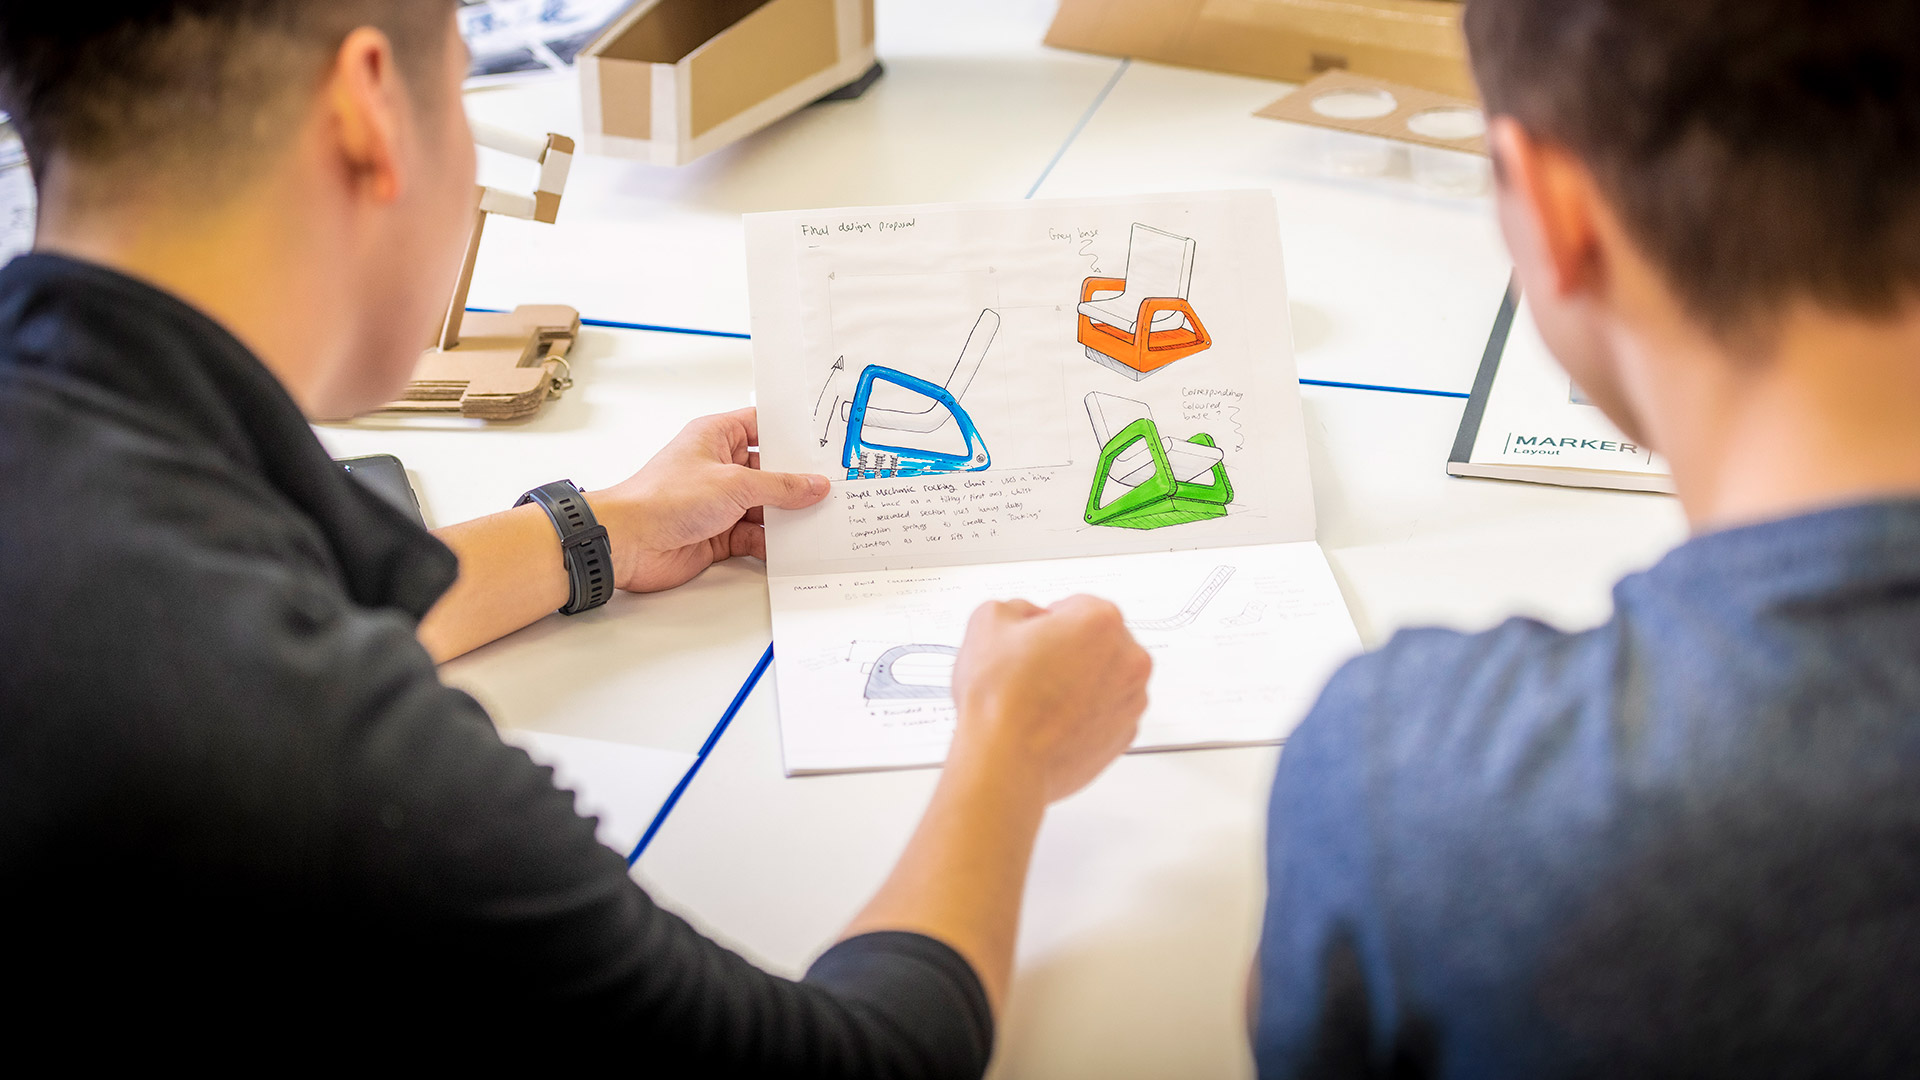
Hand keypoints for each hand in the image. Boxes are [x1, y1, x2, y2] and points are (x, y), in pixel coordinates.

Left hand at [588, 407, 829, 592]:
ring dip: (790, 515)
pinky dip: (774, 543)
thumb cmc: (664, 499)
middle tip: (837, 485)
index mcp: (716, 437)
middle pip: (770, 471)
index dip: (792, 433)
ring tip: (826, 519)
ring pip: (766, 506)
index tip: (825, 441)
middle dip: (799, 481)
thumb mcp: (734, 484)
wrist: (629, 543)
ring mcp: (720, 502)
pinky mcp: (719, 533)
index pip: (762, 426)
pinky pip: (756, 536)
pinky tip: (797, 547)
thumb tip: (813, 485)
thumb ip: (779, 486)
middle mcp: (719, 466)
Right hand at [948, 596, 1150, 803]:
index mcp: (1101, 621)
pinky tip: (1054, 719)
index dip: (1049, 620)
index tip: (1035, 636)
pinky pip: (1107, 711)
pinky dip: (1087, 712)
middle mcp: (1128, 659)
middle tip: (1035, 666)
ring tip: (1041, 697)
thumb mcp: (988, 621)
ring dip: (1081, 680)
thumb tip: (1027, 618)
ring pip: (1106, 677)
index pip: (1078, 605)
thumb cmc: (1000, 700)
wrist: (1005, 762)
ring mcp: (1131, 700)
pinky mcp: (1125, 735)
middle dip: (1071, 649)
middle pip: (1100, 640)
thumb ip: (1017, 607)